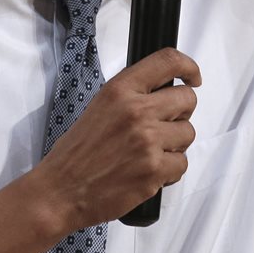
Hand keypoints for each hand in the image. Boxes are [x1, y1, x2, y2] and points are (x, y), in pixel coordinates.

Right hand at [30, 48, 200, 230]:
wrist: (61, 190)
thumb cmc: (77, 153)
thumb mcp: (100, 106)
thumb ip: (132, 95)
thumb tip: (164, 93)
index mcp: (121, 90)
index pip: (168, 62)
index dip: (188, 67)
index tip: (192, 76)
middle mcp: (137, 111)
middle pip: (187, 99)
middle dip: (181, 112)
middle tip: (166, 124)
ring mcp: (148, 141)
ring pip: (188, 133)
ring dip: (175, 143)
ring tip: (151, 152)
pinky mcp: (154, 170)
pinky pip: (181, 164)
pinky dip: (170, 170)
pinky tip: (150, 170)